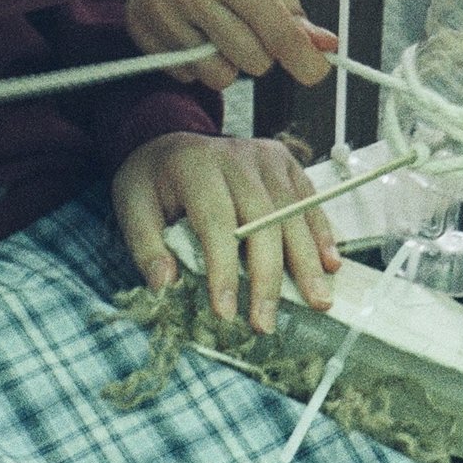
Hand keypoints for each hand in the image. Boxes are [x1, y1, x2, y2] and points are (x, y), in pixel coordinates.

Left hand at [112, 132, 337, 332]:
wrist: (170, 140)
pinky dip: (321, 233)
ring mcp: (265, 157)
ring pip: (292, 212)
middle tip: (267, 322)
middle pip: (262, 220)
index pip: (216, 222)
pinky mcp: (284, 162)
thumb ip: (146, 246)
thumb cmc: (152, 181)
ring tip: (317, 300)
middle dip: (268, 277)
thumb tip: (164, 285)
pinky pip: (308, 200)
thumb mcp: (132, 207)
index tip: (226, 313)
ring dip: (306, 261)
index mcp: (195, 167)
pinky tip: (330, 264)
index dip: (224, 270)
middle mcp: (235, 157)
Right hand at [126, 0, 335, 89]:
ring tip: (219, 21)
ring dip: (227, 59)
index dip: (306, 61)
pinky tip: (191, 23)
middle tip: (252, 20)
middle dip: (263, 49)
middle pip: (253, 63)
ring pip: (217, 76)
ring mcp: (160, 12)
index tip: (318, 72)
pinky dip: (195, 58)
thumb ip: (294, 4)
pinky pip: (184, 73)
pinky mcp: (139, 26)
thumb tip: (324, 46)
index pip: (278, 35)